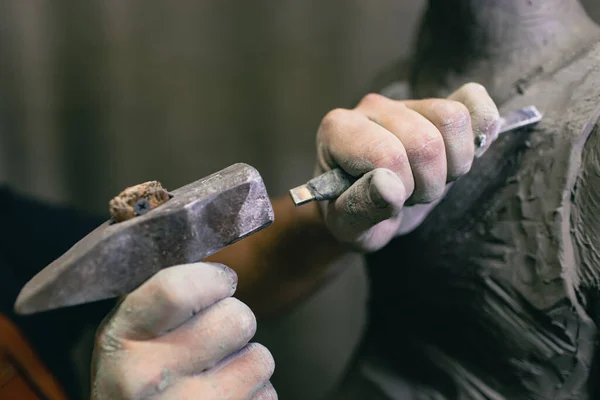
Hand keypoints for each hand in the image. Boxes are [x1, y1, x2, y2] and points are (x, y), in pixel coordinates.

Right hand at [91, 262, 275, 398]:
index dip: (212, 279)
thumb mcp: (126, 335)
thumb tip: (208, 244)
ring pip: (260, 358)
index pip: (177, 289)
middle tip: (212, 339)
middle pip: (237, 318)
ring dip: (245, 362)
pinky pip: (267, 395)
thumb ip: (158, 297)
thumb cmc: (134, 382)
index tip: (219, 283)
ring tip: (216, 376)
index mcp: (122, 340)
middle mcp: (151, 378)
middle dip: (232, 323)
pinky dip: (252, 395)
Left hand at [315, 82, 499, 251]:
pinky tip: (460, 158)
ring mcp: (406, 103)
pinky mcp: (436, 105)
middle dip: (426, 183)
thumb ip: (361, 208)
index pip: (388, 154)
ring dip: (452, 165)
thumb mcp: (348, 226)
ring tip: (428, 181)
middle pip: (425, 140)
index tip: (386, 201)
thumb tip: (389, 186)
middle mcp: (371, 107)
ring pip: (453, 119)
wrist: (367, 210)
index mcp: (338, 129)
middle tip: (408, 196)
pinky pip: (474, 100)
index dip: (399, 189)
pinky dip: (481, 130)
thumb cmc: (353, 216)